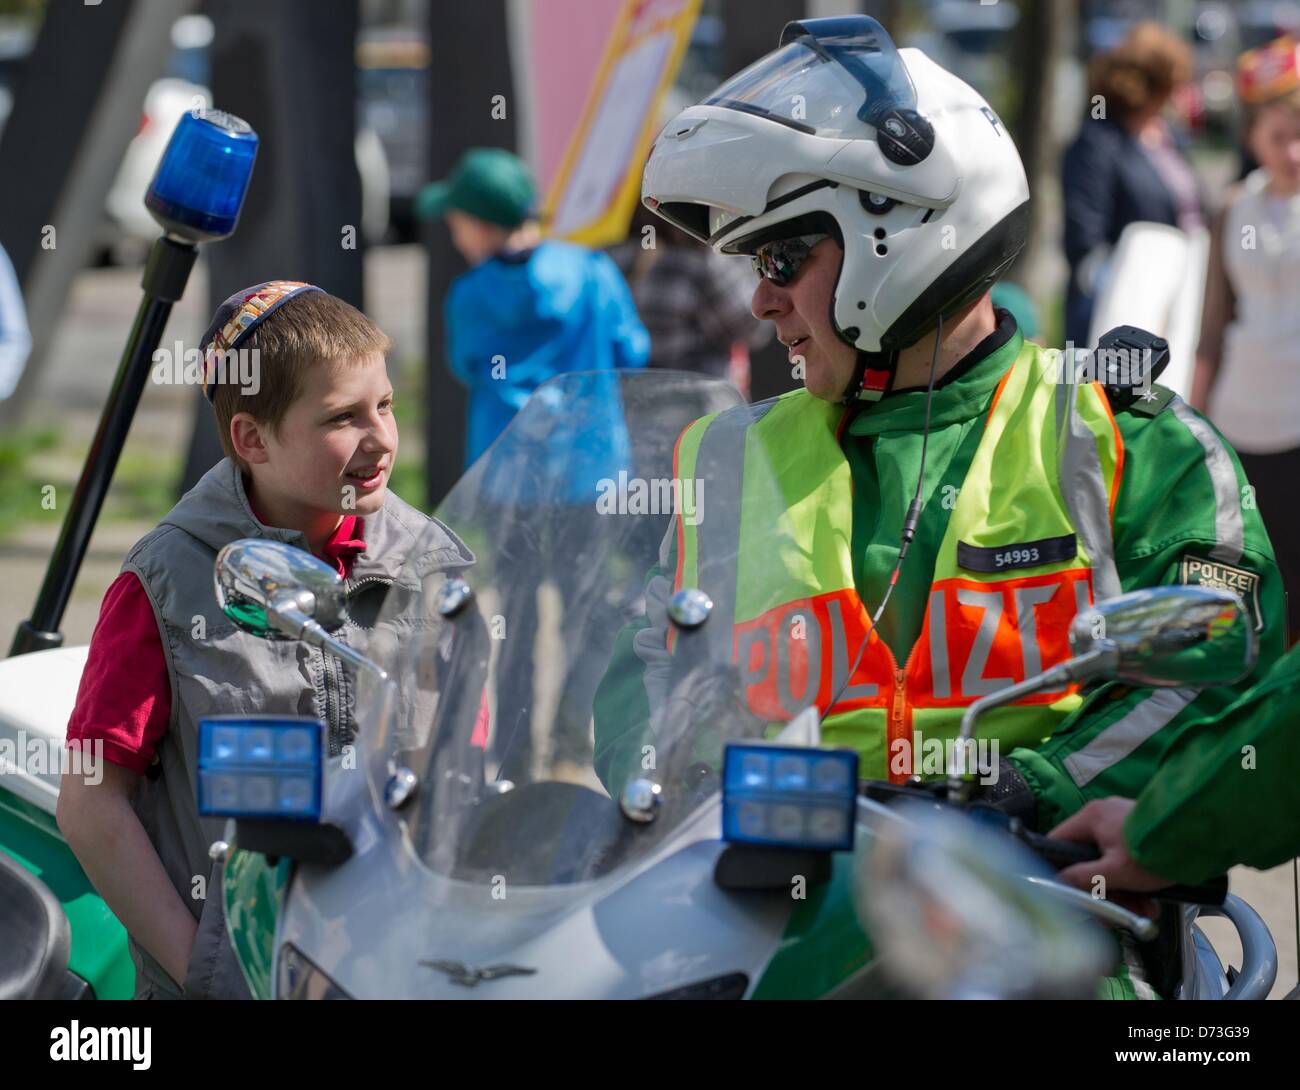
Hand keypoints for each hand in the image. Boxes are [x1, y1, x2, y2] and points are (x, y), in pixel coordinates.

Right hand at [1049, 797, 1173, 913]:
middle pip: (1089, 858)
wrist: (1201, 839)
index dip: (1057, 866)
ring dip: (1123, 890)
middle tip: (1113, 912)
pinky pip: (1128, 857)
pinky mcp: (1142, 830)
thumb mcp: (1115, 872)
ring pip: (1111, 862)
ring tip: (1143, 911)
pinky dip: (1136, 879)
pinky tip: (1150, 899)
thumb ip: (1082, 878)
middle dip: (1103, 890)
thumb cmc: (1153, 853)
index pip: (1059, 840)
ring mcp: (1124, 820)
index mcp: (1090, 817)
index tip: (1064, 889)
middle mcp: (1104, 814)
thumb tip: (1057, 882)